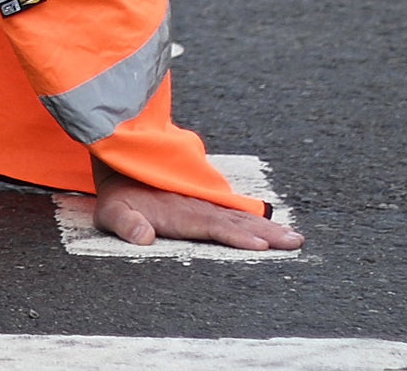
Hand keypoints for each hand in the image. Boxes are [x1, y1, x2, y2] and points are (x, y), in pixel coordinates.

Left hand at [89, 168, 303, 251]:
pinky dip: (256, 219)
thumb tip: (143, 237)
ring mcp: (204, 202)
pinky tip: (276, 227)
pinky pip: (235, 212)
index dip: (235, 235)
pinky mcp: (206, 202)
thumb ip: (125, 224)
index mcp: (178, 212)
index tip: (261, 244)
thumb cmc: (117, 196)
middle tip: (296, 242)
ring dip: (268, 226)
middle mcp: (196, 206)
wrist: (120, 161)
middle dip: (267, 232)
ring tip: (296, 237)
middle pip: (236, 221)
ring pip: (241, 216)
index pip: (211, 226)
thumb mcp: (110, 211)